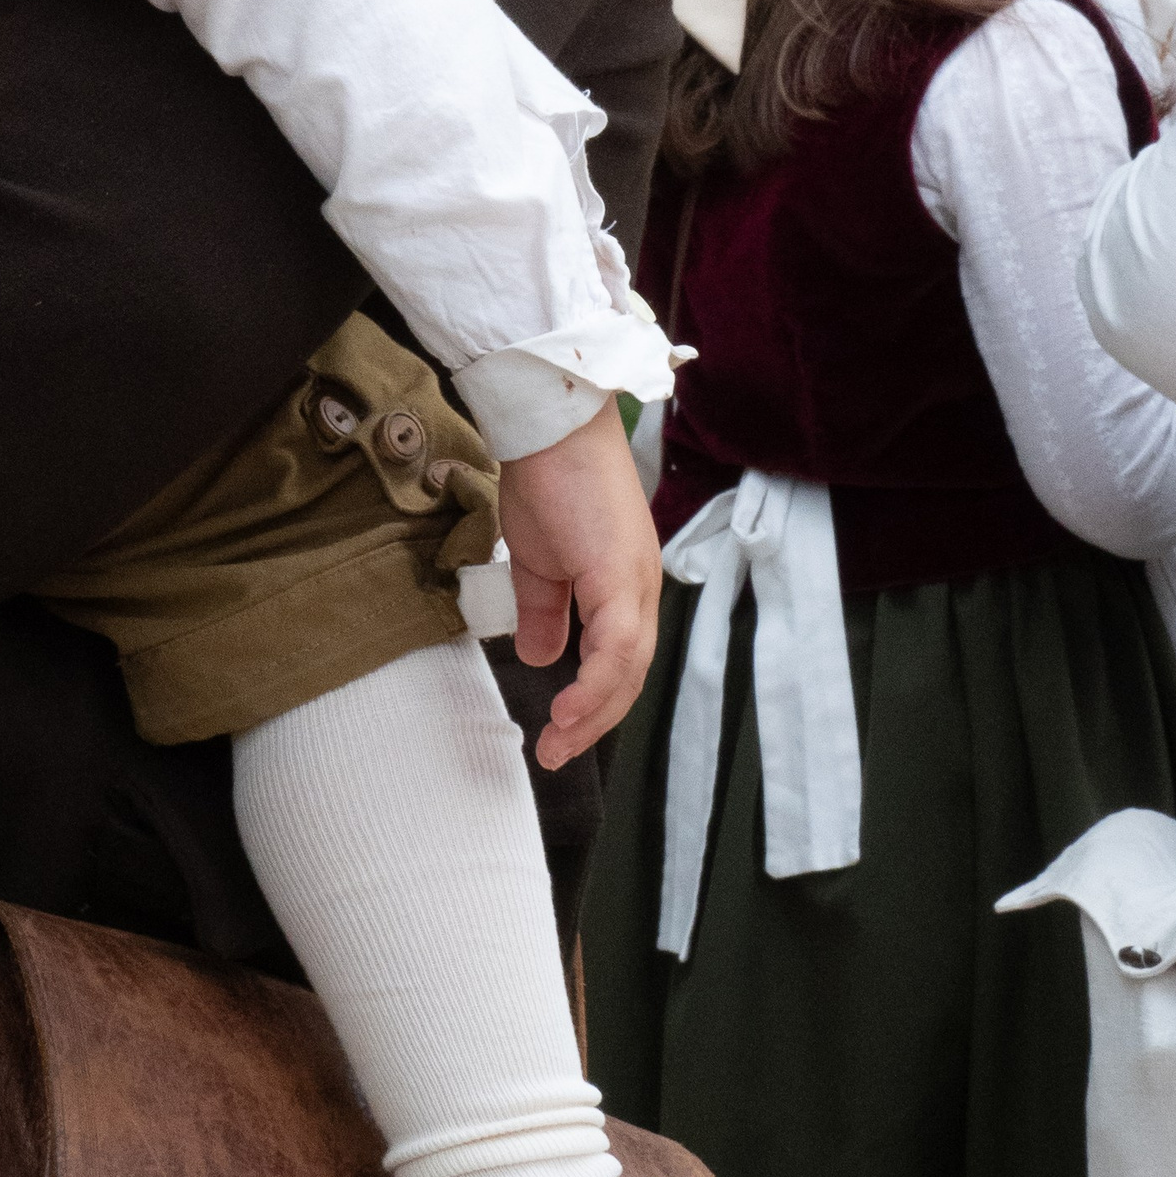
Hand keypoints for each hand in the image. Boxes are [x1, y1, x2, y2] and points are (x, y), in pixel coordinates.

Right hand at [493, 397, 661, 770]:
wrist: (547, 424)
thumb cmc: (545, 475)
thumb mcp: (536, 558)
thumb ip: (543, 610)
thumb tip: (543, 657)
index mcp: (623, 584)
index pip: (619, 661)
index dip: (592, 702)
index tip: (557, 733)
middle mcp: (639, 586)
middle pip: (630, 675)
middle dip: (593, 722)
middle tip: (555, 753)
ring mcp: (634, 580)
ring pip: (628, 668)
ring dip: (592, 713)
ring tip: (556, 742)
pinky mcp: (619, 572)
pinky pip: (617, 646)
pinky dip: (595, 683)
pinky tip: (567, 707)